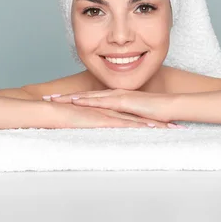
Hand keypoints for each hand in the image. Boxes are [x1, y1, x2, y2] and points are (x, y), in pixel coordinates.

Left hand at [47, 89, 179, 123]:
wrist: (172, 105)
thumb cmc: (157, 112)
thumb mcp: (136, 116)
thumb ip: (125, 118)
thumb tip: (116, 126)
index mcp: (116, 98)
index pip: (91, 98)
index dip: (74, 99)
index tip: (58, 101)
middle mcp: (114, 94)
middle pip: (85, 95)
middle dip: (66, 97)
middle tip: (48, 98)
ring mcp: (118, 96)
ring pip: (90, 97)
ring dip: (72, 98)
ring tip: (55, 100)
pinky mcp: (124, 101)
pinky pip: (103, 101)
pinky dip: (89, 101)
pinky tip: (76, 102)